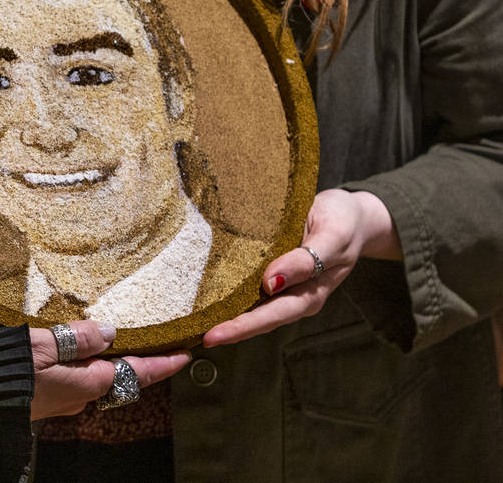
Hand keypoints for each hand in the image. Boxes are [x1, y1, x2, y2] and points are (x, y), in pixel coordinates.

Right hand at [29, 318, 190, 419]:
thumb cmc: (5, 372)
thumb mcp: (42, 344)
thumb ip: (78, 338)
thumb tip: (112, 332)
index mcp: (87, 383)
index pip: (135, 371)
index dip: (162, 363)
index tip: (185, 354)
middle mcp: (80, 396)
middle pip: (120, 377)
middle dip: (141, 362)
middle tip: (158, 341)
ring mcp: (63, 400)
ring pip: (98, 378)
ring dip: (113, 362)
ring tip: (122, 340)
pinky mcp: (46, 398)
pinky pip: (78, 379)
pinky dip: (88, 364)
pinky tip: (80, 349)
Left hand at [202, 189, 400, 347]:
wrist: (353, 214)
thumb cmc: (344, 222)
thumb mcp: (332, 236)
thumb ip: (305, 260)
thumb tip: (270, 283)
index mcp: (310, 293)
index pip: (272, 315)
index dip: (242, 327)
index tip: (214, 335)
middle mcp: (295, 294)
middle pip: (259, 317)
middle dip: (228, 328)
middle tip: (195, 335)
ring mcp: (285, 284)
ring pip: (253, 304)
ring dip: (228, 314)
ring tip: (196, 322)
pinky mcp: (276, 268)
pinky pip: (252, 284)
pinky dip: (232, 291)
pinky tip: (209, 293)